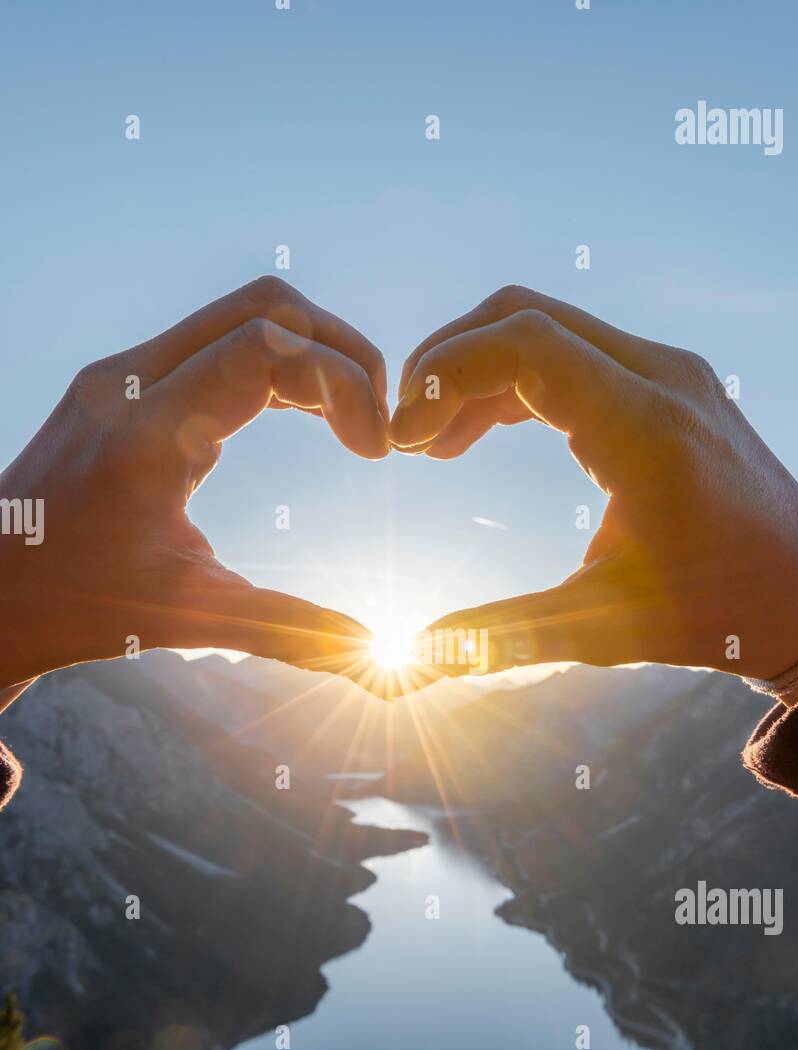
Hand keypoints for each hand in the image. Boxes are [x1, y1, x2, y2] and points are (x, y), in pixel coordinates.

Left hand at [0, 278, 387, 688]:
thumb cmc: (76, 605)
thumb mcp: (188, 617)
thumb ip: (288, 629)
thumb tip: (369, 651)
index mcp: (146, 436)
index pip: (267, 349)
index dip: (343, 383)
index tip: (375, 452)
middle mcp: (130, 383)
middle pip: (264, 309)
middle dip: (343, 352)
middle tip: (380, 423)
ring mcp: (122, 374)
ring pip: (242, 314)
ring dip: (312, 354)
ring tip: (356, 420)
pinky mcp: (124, 382)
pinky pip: (216, 342)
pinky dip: (276, 365)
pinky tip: (310, 415)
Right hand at [390, 285, 797, 697]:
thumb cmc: (715, 614)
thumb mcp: (603, 628)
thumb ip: (505, 634)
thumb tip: (420, 651)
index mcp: (647, 431)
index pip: (525, 344)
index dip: (446, 376)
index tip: (405, 440)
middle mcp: (663, 380)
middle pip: (525, 316)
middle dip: (448, 365)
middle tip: (405, 435)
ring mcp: (669, 373)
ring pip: (547, 328)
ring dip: (478, 372)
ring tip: (432, 445)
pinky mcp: (668, 383)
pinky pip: (574, 352)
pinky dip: (517, 381)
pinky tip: (478, 435)